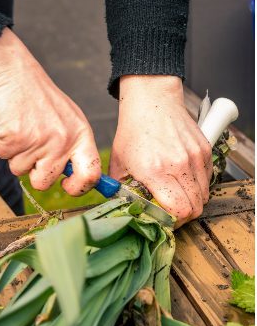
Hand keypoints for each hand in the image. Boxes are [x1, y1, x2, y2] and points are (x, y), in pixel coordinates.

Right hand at [0, 28, 101, 194]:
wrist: (12, 72)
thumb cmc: (35, 95)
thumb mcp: (65, 118)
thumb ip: (71, 146)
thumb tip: (72, 178)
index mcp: (80, 134)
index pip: (90, 174)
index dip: (78, 188)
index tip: (67, 187)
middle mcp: (63, 140)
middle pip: (45, 182)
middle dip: (33, 172)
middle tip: (30, 147)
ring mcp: (39, 140)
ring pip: (20, 171)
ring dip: (15, 154)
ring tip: (20, 128)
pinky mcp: (16, 139)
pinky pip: (4, 157)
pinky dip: (2, 143)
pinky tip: (9, 123)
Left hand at [110, 75, 211, 226]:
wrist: (151, 103)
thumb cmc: (133, 132)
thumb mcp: (118, 163)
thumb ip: (120, 190)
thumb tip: (123, 209)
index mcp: (155, 171)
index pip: (178, 210)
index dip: (172, 221)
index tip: (163, 220)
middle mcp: (179, 165)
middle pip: (195, 208)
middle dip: (183, 216)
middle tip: (170, 212)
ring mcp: (195, 158)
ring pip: (204, 195)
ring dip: (192, 201)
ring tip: (175, 196)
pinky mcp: (205, 151)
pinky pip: (207, 179)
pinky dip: (198, 186)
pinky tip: (182, 180)